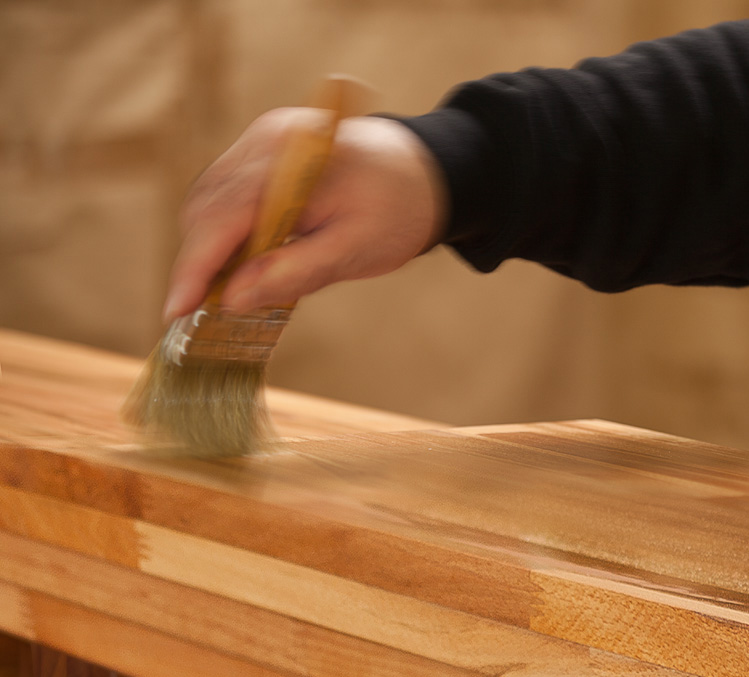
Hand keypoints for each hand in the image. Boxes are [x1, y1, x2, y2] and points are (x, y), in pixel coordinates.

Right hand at [161, 109, 446, 321]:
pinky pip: (226, 196)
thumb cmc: (399, 211)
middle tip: (199, 316)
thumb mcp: (355, 250)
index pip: (223, 215)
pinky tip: (241, 265)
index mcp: (291, 159)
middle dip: (198, 263)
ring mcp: (261, 142)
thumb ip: (295, 273)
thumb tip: (232, 299)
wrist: (427, 173)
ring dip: (209, 250)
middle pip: (206, 207)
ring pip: (209, 202)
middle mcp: (266, 141)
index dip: (194, 267)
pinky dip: (225, 233)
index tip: (175, 311)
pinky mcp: (262, 153)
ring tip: (217, 296)